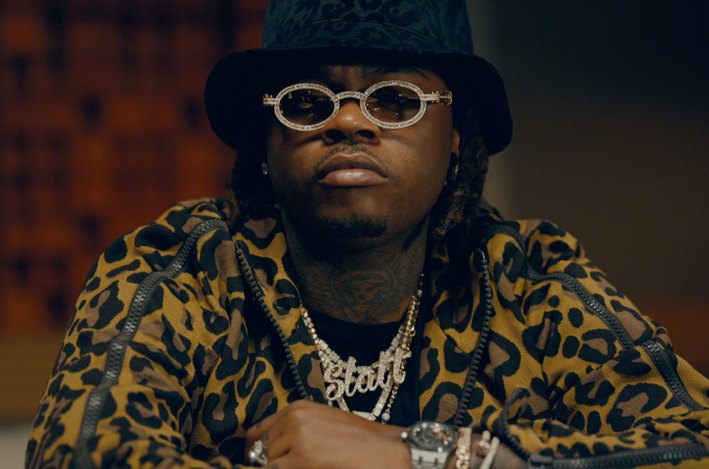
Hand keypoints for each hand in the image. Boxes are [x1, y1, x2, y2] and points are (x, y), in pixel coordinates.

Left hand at [244, 400, 408, 468]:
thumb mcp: (322, 427)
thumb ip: (293, 436)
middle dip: (271, 465)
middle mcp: (293, 418)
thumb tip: (263, 458)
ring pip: (267, 464)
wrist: (389, 450)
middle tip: (297, 465)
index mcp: (297, 408)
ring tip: (309, 466)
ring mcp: (297, 437)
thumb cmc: (360, 444)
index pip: (256, 434)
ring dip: (281, 468)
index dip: (257, 454)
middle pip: (259, 453)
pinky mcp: (303, 457)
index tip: (262, 464)